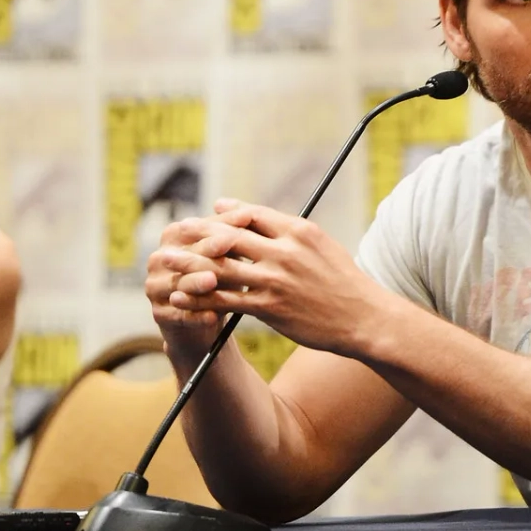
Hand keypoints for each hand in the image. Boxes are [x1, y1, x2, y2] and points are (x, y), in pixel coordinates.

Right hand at [144, 214, 242, 351]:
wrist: (203, 318)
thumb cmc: (221, 277)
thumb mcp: (228, 254)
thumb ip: (234, 233)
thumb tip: (249, 213)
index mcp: (173, 236)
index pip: (198, 227)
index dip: (223, 223)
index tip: (246, 218)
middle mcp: (159, 258)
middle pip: (187, 253)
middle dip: (208, 249)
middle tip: (228, 244)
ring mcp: (155, 286)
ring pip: (179, 283)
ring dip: (196, 282)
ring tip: (213, 280)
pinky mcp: (158, 314)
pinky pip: (178, 314)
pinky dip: (195, 316)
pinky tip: (212, 316)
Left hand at [152, 198, 401, 357]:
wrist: (363, 318)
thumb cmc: (342, 281)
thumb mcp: (320, 245)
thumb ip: (286, 229)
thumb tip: (251, 213)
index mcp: (299, 231)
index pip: (252, 213)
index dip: (225, 214)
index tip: (207, 214)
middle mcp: (285, 251)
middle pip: (230, 235)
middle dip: (198, 232)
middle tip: (175, 232)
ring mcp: (276, 279)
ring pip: (221, 266)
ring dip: (189, 264)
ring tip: (167, 262)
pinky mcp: (269, 307)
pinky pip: (225, 299)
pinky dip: (199, 296)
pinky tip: (181, 296)